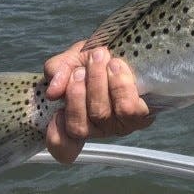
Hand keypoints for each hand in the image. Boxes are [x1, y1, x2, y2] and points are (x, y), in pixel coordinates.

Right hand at [43, 41, 153, 163]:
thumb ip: (58, 71)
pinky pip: (127, 108)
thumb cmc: (100, 57)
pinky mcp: (141, 116)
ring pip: (101, 114)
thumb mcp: (73, 59)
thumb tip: (52, 92)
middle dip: (76, 93)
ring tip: (99, 58)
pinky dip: (119, 84)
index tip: (56, 113)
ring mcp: (119, 125)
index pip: (63, 148)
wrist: (133, 45)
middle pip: (78, 127)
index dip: (55, 136)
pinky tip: (115, 65)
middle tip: (80, 70)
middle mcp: (98, 129)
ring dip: (97, 83)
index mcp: (79, 119)